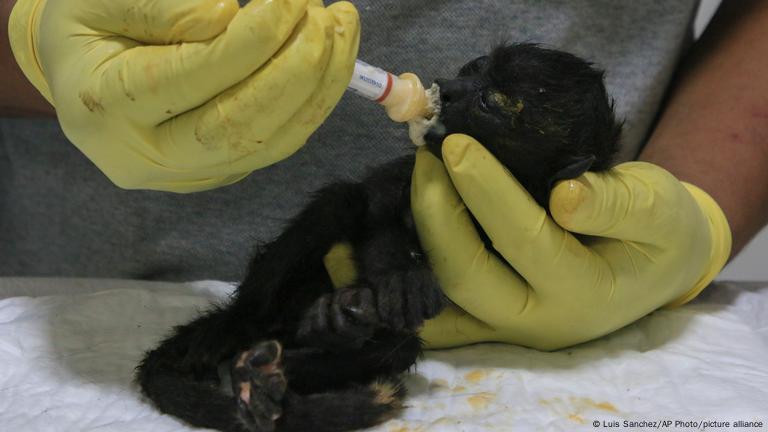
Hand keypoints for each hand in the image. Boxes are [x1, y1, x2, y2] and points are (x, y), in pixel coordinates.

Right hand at [8, 0, 358, 190]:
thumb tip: (226, 18)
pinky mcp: (224, 173)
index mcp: (103, 104)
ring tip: (341, 27)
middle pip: (237, 126)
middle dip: (295, 69)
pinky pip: (281, 142)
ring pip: (270, 141)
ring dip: (320, 84)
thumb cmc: (91, 27)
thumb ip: (156, 6)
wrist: (85, 79)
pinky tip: (334, 57)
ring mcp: (189, 174)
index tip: (287, 0)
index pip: (190, 77)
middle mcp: (146, 155)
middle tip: (324, 16)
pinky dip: (317, 100)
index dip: (249, 40)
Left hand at [412, 134, 731, 350]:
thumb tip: (564, 196)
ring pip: (439, 300)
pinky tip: (389, 231)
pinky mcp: (487, 323)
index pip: (524, 238)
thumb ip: (618, 205)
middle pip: (466, 277)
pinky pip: (435, 311)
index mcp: (586, 292)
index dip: (486, 190)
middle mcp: (538, 321)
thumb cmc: (659, 232)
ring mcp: (507, 329)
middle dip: (436, 214)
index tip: (456, 143)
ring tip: (416, 180)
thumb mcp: (660, 209)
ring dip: (416, 239)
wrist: (655, 272)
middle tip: (426, 157)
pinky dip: (405, 277)